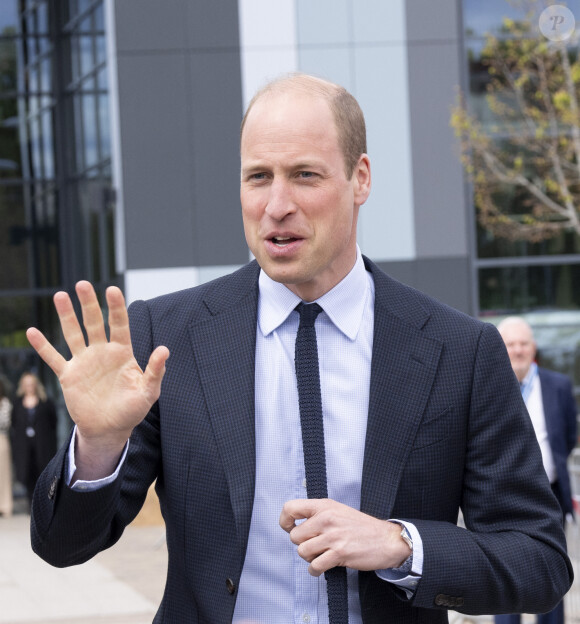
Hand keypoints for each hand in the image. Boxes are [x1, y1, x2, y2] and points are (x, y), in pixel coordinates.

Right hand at [26, 281, 168, 477]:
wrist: (110, 429)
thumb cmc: (132, 409)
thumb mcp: (148, 391)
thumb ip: (155, 371)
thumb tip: (165, 349)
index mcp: (122, 353)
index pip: (120, 325)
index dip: (116, 308)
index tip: (112, 289)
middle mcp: (102, 352)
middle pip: (94, 323)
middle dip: (89, 304)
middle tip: (83, 284)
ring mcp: (84, 362)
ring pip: (73, 334)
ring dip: (66, 316)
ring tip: (60, 296)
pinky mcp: (69, 376)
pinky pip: (54, 358)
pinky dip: (43, 347)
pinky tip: (32, 332)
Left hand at [279, 498, 409, 575]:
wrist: (386, 539)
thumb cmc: (361, 527)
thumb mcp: (338, 510)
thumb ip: (318, 515)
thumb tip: (296, 525)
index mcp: (324, 506)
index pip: (290, 507)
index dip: (285, 521)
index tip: (290, 528)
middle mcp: (326, 518)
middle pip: (294, 536)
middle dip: (302, 544)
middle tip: (314, 545)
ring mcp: (332, 536)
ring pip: (302, 551)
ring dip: (309, 557)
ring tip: (321, 555)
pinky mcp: (339, 553)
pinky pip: (314, 566)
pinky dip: (315, 570)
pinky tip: (323, 566)